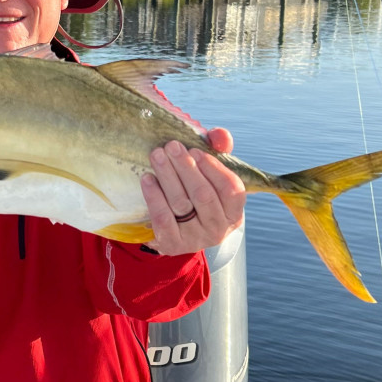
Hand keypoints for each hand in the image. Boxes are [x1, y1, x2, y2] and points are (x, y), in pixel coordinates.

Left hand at [140, 129, 245, 254]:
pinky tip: (147, 179)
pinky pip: (162, 218)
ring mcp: (196, 239)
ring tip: (156, 155)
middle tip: (171, 146)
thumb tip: (220, 136)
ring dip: (167, 175)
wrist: (174, 229)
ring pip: (181, 203)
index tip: (194, 150)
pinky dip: (154, 196)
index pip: (230, 189)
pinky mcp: (172, 244)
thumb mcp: (210, 174)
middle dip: (186, 167)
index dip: (213, 168)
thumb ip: (219, 150)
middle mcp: (219, 229)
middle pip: (203, 194)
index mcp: (234, 212)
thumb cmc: (195, 194)